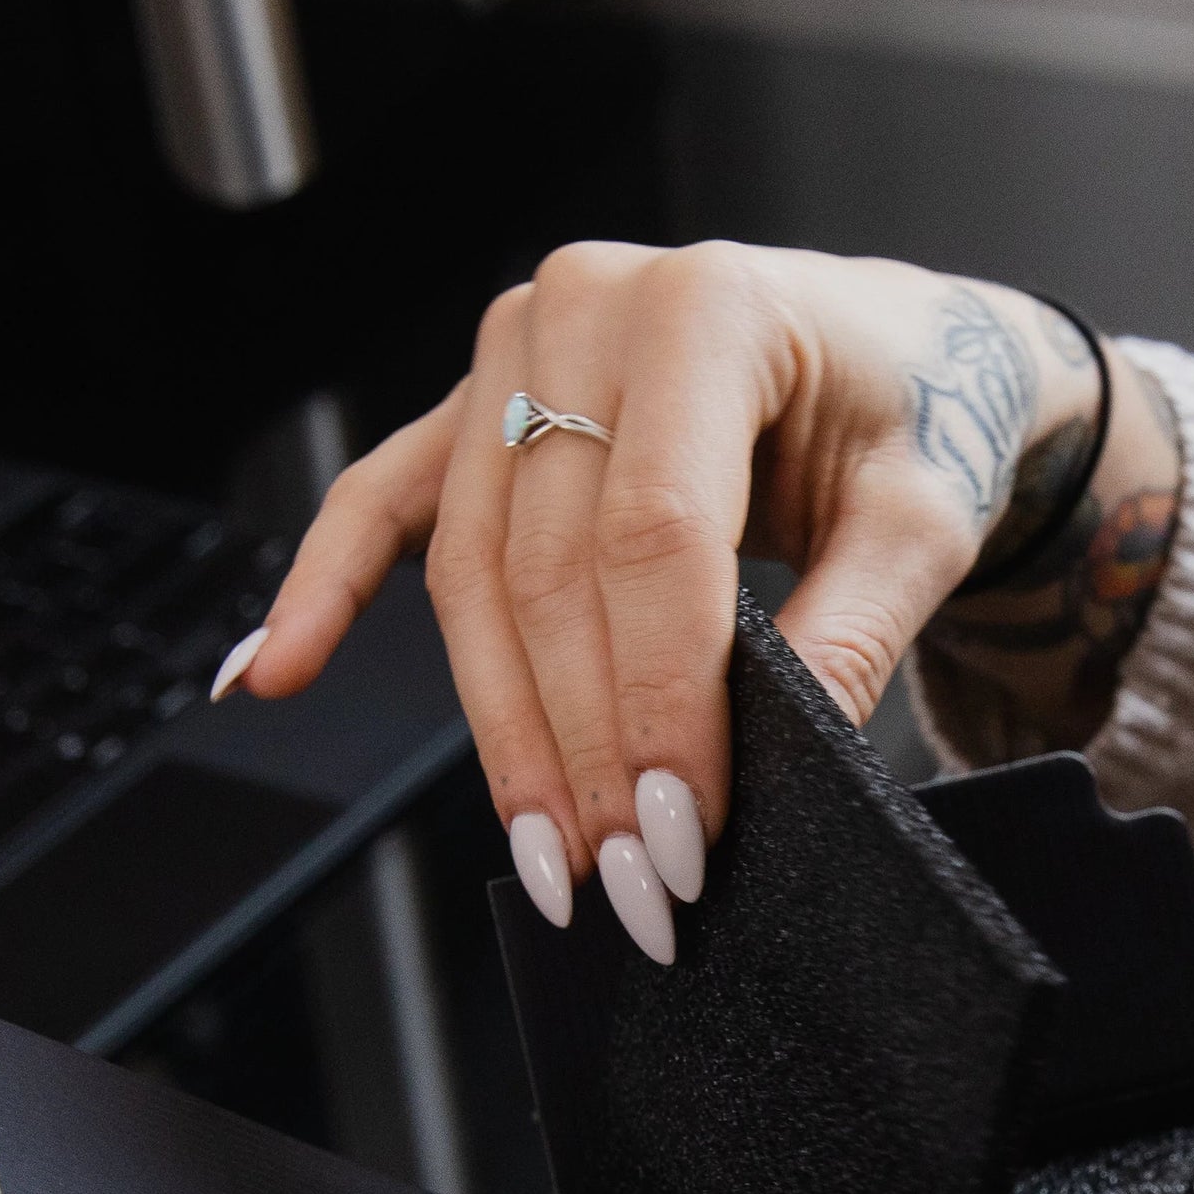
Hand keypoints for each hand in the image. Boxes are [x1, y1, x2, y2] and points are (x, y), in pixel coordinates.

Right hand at [210, 244, 1105, 957]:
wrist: (900, 352)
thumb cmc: (912, 418)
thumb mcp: (920, 522)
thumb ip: (848, 636)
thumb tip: (775, 771)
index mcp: (708, 307)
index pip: (655, 540)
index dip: (659, 703)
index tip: (679, 834)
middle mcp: (590, 307)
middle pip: (550, 573)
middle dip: (584, 750)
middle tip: (624, 886)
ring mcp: (516, 349)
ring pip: (475, 573)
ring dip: (501, 733)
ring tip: (547, 857)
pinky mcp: (479, 405)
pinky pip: (385, 505)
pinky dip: (327, 590)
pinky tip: (274, 674)